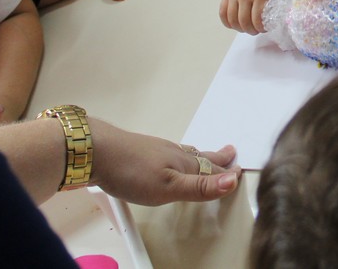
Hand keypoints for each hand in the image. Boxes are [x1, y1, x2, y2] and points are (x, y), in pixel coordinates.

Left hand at [91, 119, 240, 204]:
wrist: (97, 151)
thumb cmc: (132, 171)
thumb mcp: (169, 187)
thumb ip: (200, 187)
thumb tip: (233, 181)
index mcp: (184, 164)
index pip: (211, 169)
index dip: (226, 173)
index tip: (239, 171)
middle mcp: (174, 154)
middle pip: (201, 157)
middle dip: (217, 158)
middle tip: (230, 153)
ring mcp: (158, 150)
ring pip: (186, 154)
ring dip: (200, 156)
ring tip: (206, 155)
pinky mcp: (142, 152)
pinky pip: (170, 153)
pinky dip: (179, 156)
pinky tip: (170, 159)